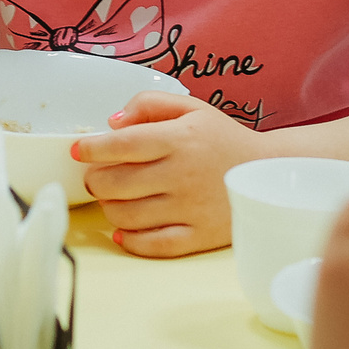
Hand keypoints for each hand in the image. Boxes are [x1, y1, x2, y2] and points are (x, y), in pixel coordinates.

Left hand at [73, 91, 257, 256]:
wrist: (269, 172)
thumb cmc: (224, 139)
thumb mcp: (191, 108)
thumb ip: (149, 104)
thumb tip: (113, 122)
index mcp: (179, 139)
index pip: (122, 145)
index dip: (92, 148)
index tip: (78, 150)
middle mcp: (182, 174)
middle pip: (117, 183)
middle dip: (96, 180)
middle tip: (96, 176)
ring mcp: (190, 208)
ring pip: (127, 216)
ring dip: (109, 207)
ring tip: (114, 198)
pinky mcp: (199, 235)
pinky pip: (153, 244)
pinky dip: (130, 240)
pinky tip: (124, 230)